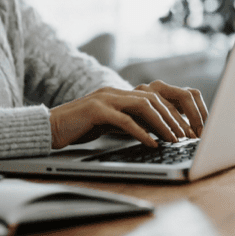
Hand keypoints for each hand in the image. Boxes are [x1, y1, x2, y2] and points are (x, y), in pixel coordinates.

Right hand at [48, 83, 207, 149]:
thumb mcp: (108, 124)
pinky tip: (152, 143)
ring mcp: (105, 98)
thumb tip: (154, 134)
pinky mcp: (96, 110)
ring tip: (174, 139)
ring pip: (143, 106)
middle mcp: (114, 92)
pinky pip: (124, 120)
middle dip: (172, 117)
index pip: (153, 98)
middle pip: (153, 99)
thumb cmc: (79, 128)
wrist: (49, 127)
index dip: (171, 113)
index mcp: (118, 94)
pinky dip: (141, 132)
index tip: (184, 130)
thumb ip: (128, 124)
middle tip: (185, 135)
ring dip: (162, 123)